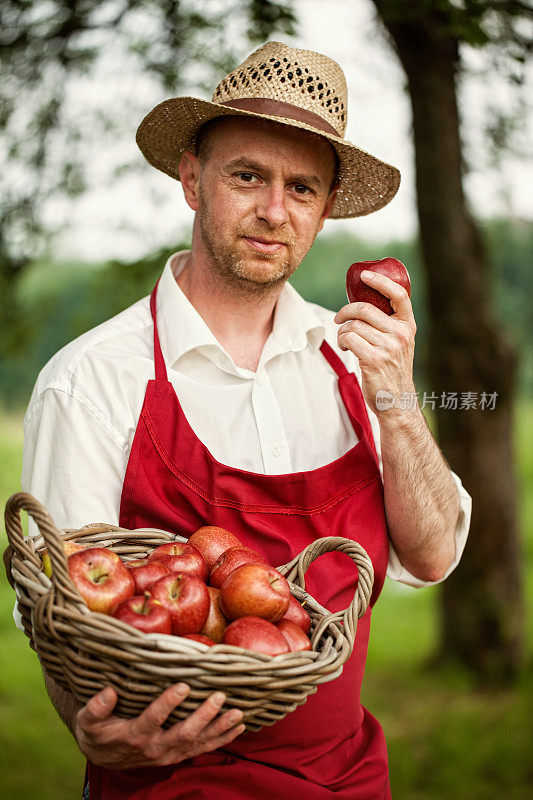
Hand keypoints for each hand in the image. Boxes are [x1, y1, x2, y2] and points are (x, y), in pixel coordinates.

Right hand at [75, 684, 244, 769]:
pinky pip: (203, 748)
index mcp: (133, 735)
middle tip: (219, 697)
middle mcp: (154, 747)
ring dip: (219, 728)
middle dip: (203, 716)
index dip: (167, 704)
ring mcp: (169, 753)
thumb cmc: (98, 731)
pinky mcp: (178, 754)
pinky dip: (222, 738)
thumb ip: (95, 708)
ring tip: (238, 712)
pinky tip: (239, 726)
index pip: (152, 720)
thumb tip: (108, 692)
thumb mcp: (87, 720)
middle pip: (182, 734)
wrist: (105, 755)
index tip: (183, 685)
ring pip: (197, 743)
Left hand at [334, 269, 416, 414]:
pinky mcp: (373, 359)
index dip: (380, 281)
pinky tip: (347, 348)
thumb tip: (361, 305)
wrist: (397, 401)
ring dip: (343, 331)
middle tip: (339, 318)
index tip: (364, 276)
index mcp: (408, 326)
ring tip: (346, 341)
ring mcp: (388, 347)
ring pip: (354, 325)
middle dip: (346, 311)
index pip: (399, 295)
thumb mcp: (399, 343)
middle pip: (365, 309)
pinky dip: (343, 341)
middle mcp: (401, 334)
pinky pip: (349, 338)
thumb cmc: (393, 369)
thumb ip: (389, 325)